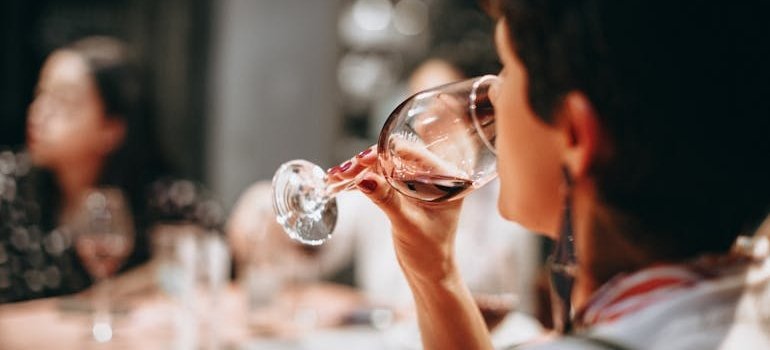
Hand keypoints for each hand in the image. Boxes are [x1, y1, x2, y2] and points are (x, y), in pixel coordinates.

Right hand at [329, 146, 463, 282]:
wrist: (429, 273)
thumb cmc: (428, 252)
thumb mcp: (407, 224)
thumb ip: (387, 199)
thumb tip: (364, 178)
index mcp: (447, 178)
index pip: (413, 154)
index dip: (384, 153)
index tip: (361, 160)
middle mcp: (434, 175)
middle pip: (395, 157)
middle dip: (367, 163)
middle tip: (343, 171)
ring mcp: (418, 183)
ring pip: (385, 167)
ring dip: (361, 171)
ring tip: (336, 176)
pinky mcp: (405, 191)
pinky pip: (382, 178)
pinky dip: (364, 181)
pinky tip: (343, 183)